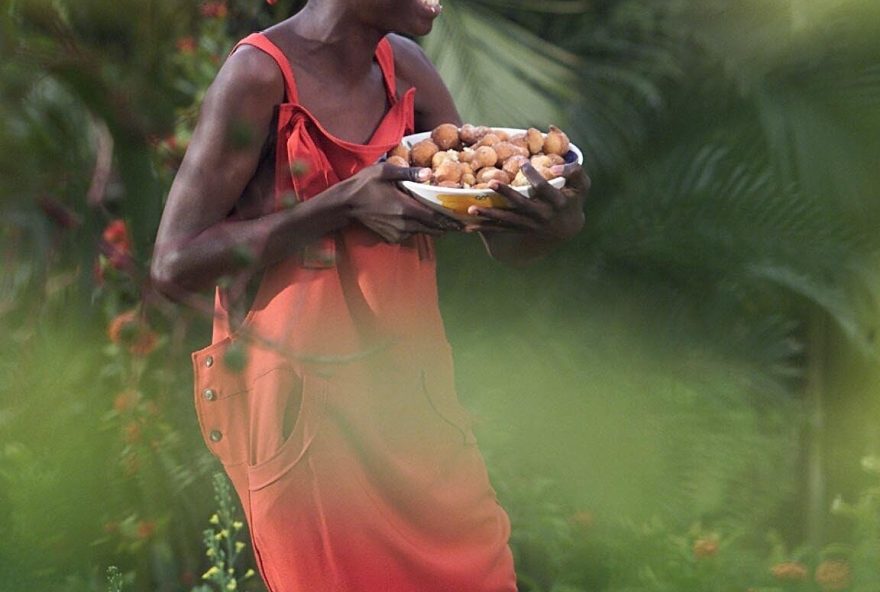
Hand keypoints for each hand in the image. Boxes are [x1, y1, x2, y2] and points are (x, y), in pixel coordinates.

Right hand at [344, 162, 463, 242]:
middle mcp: (404, 223)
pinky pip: (410, 234)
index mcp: (405, 208)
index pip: (434, 218)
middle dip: (446, 227)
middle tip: (461, 225)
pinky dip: (418, 229)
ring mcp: (397, 232)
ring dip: (433, 227)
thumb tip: (429, 173)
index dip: (450, 222)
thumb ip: (408, 173)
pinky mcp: (391, 237)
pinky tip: (420, 221)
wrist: (345, 204)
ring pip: (422, 231)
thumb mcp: (384, 171)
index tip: (464, 224)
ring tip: (445, 222)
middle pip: (432, 228)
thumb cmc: (364, 184)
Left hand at [464, 162, 589, 240]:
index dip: (534, 177)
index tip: (523, 163)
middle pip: (522, 205)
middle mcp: (543, 216)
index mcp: (557, 203)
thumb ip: (574, 171)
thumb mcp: (583, 184)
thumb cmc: (574, 199)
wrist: (568, 227)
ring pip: (508, 220)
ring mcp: (530, 225)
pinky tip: (468, 227)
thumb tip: (554, 165)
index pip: (544, 189)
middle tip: (492, 183)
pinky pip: (501, 230)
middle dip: (507, 194)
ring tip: (472, 210)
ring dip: (490, 215)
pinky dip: (485, 228)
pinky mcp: (519, 229)